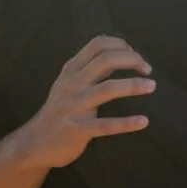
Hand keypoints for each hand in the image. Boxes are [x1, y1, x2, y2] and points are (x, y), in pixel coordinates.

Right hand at [19, 36, 154, 170]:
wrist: (35, 142)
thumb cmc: (59, 110)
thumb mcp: (69, 84)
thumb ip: (91, 69)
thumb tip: (121, 53)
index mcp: (71, 70)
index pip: (98, 44)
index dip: (121, 45)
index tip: (136, 56)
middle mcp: (72, 84)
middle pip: (105, 60)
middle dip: (131, 60)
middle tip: (147, 69)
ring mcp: (74, 107)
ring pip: (108, 89)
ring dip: (133, 85)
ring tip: (151, 86)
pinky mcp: (78, 130)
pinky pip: (106, 125)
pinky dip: (127, 123)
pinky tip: (143, 121)